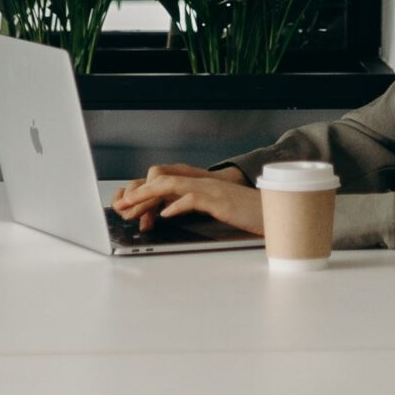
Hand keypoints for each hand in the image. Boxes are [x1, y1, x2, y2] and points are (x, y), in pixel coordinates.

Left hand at [109, 162, 261, 236]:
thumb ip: (193, 203)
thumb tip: (168, 209)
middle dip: (138, 194)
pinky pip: (194, 198)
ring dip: (148, 197)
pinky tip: (165, 214)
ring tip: (132, 208)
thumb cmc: (245, 213)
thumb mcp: (215, 207)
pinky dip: (177, 205)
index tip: (127, 207)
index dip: (144, 193)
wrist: (273, 212)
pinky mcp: (220, 200)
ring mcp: (210, 189)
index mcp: (199, 184)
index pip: (165, 182)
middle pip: (162, 180)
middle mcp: (202, 182)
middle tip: (120, 207)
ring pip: (172, 185)